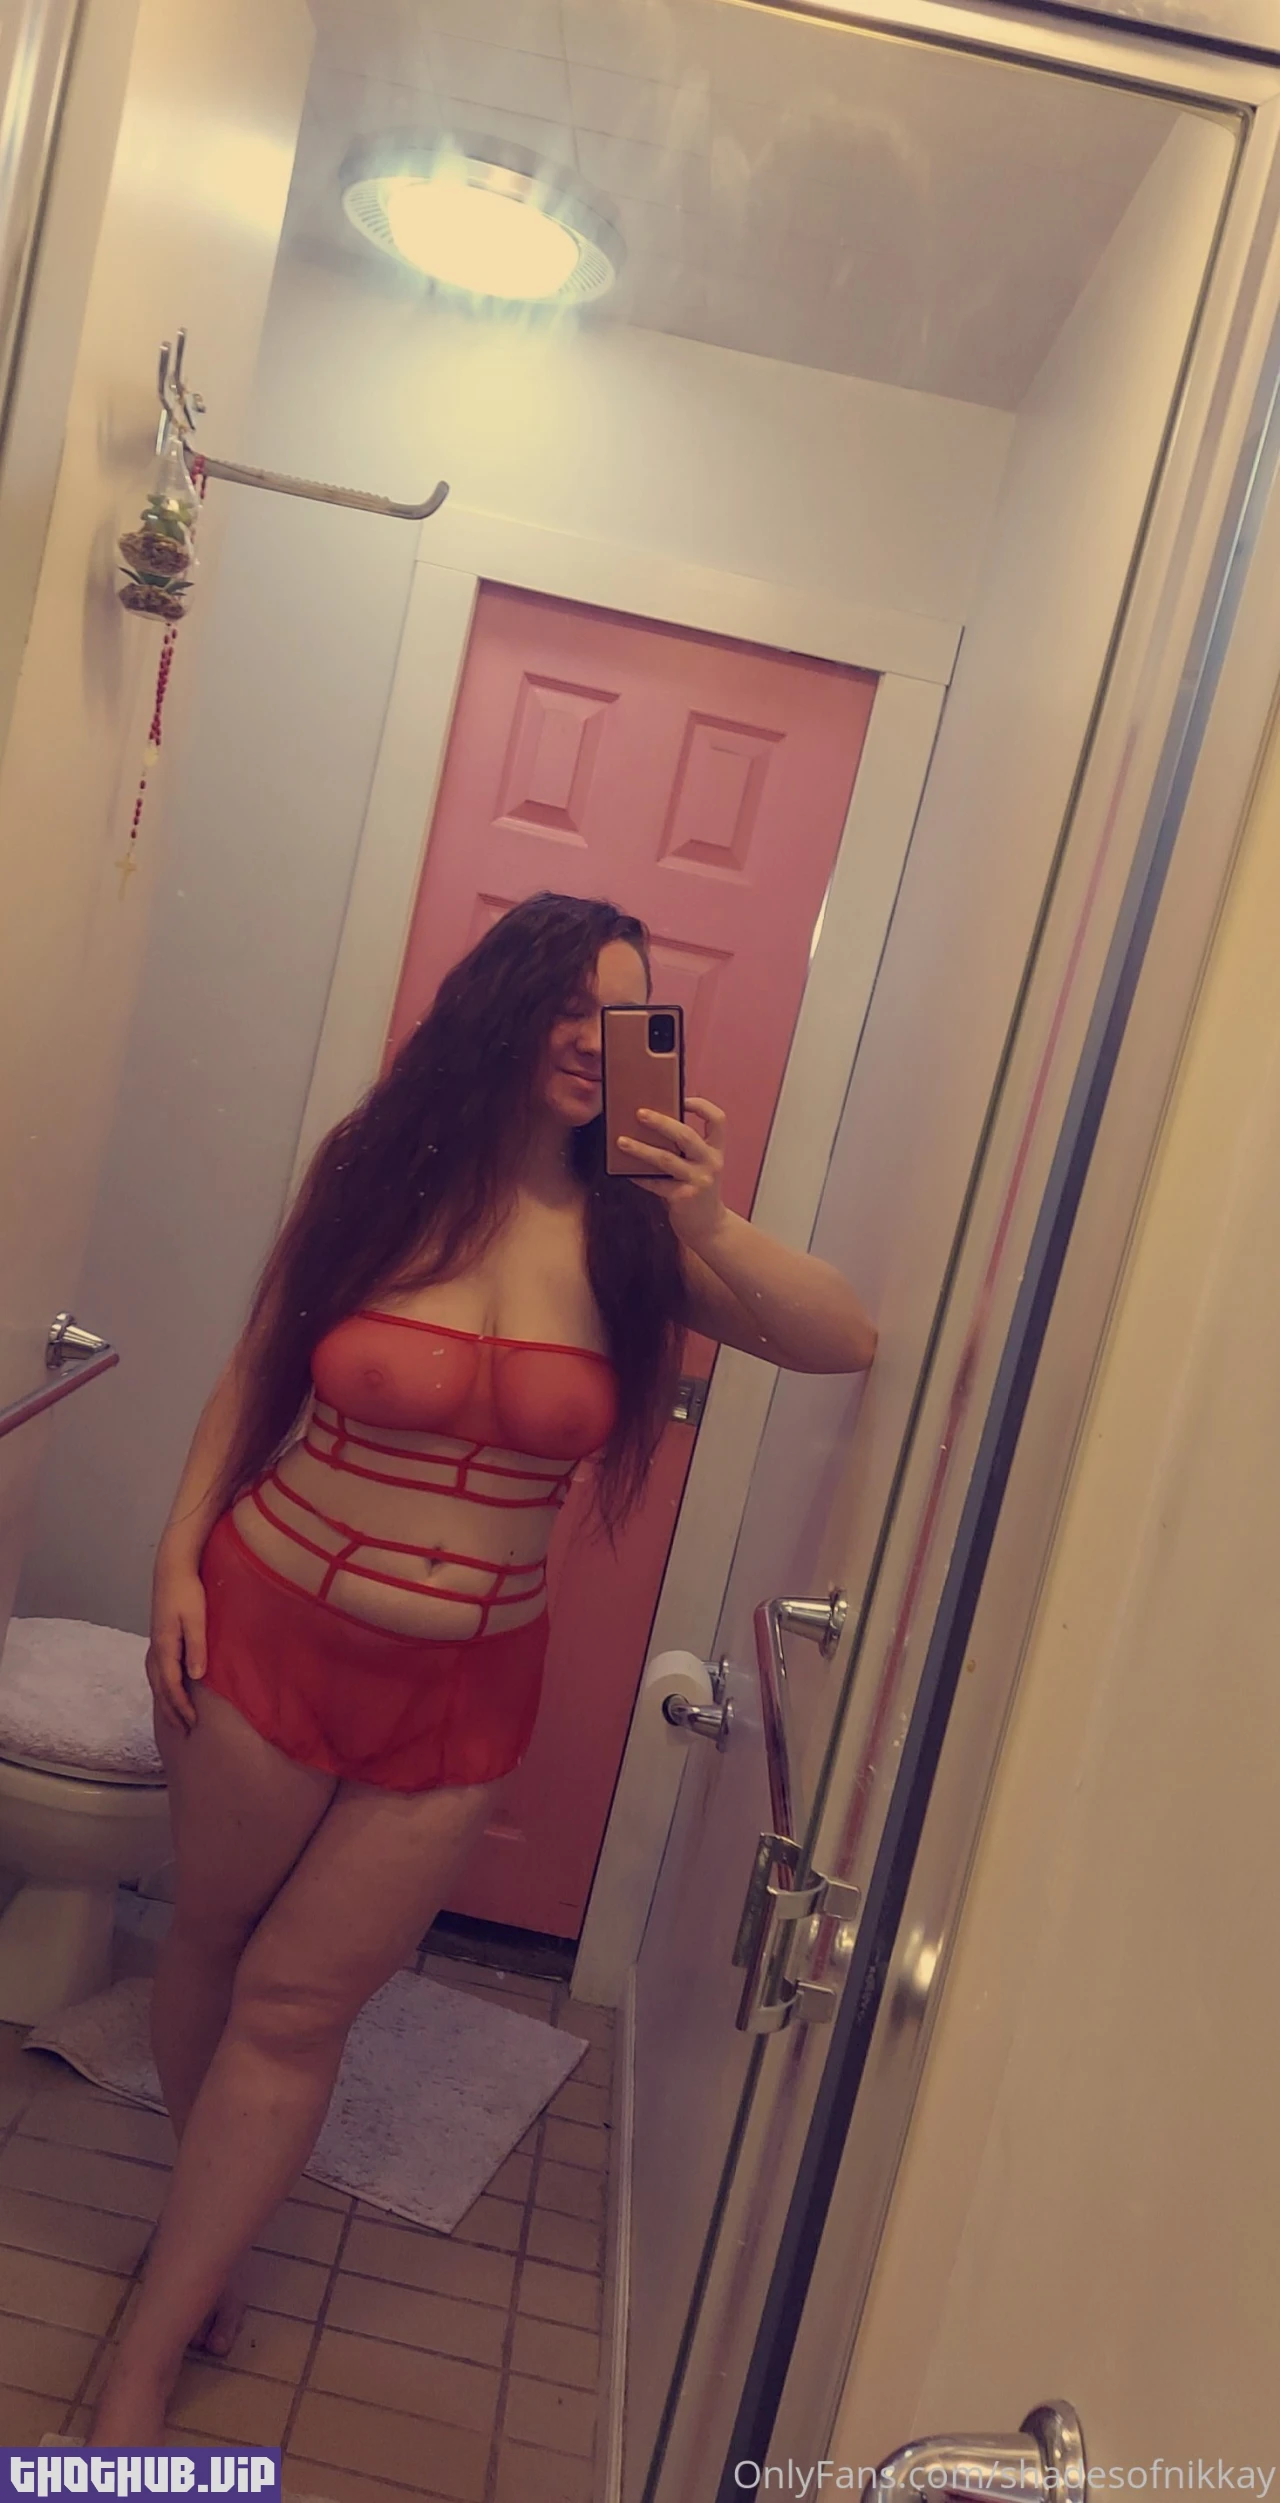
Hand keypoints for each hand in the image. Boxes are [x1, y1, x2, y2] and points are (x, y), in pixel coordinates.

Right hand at [146, 1564, 207, 1734]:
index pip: (171, 1686)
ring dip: (164, 1702)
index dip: (181, 1707)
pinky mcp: (158, 1637)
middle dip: (171, 1712)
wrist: (172, 1568)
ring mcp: (154, 1643)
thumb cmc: (187, 1591)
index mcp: (165, 1646)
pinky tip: (166, 1690)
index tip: (192, 1723)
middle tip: (184, 1732)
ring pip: (155, 1681)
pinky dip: (160, 1687)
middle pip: (160, 1688)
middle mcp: (156, 1648)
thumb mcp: (197, 1618)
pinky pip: (156, 1671)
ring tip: (174, 1719)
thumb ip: (197, 1647)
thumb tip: (196, 1677)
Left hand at [616, 1096, 727, 1251]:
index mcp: (716, 1151)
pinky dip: (639, 1176)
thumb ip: (685, 1150)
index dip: (701, 1106)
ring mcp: (699, 1181)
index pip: (717, 1120)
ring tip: (621, 1141)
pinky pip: (656, 1183)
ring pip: (666, 1159)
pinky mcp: (684, 1198)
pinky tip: (625, 1171)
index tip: (681, 1099)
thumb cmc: (698, 1191)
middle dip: (661, 1122)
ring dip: (641, 1149)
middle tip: (639, 1113)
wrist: (709, 1227)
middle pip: (686, 1135)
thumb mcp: (700, 1167)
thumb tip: (649, 1128)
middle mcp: (711, 1163)